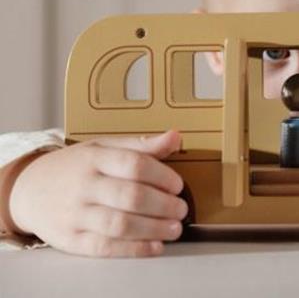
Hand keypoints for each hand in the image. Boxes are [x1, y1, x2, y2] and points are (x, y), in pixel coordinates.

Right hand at [8, 130, 186, 256]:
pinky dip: (134, 249)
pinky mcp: (70, 240)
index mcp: (95, 157)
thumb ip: (142, 146)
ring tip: (174, 228)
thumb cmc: (75, 166)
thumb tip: (175, 137)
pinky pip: (105, 247)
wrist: (29, 188)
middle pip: (130, 196)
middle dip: (163, 205)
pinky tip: (154, 246)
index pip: (134, 164)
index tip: (178, 185)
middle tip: (181, 209)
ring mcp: (75, 214)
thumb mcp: (104, 147)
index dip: (162, 175)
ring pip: (120, 224)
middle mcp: (85, 185)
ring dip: (154, 229)